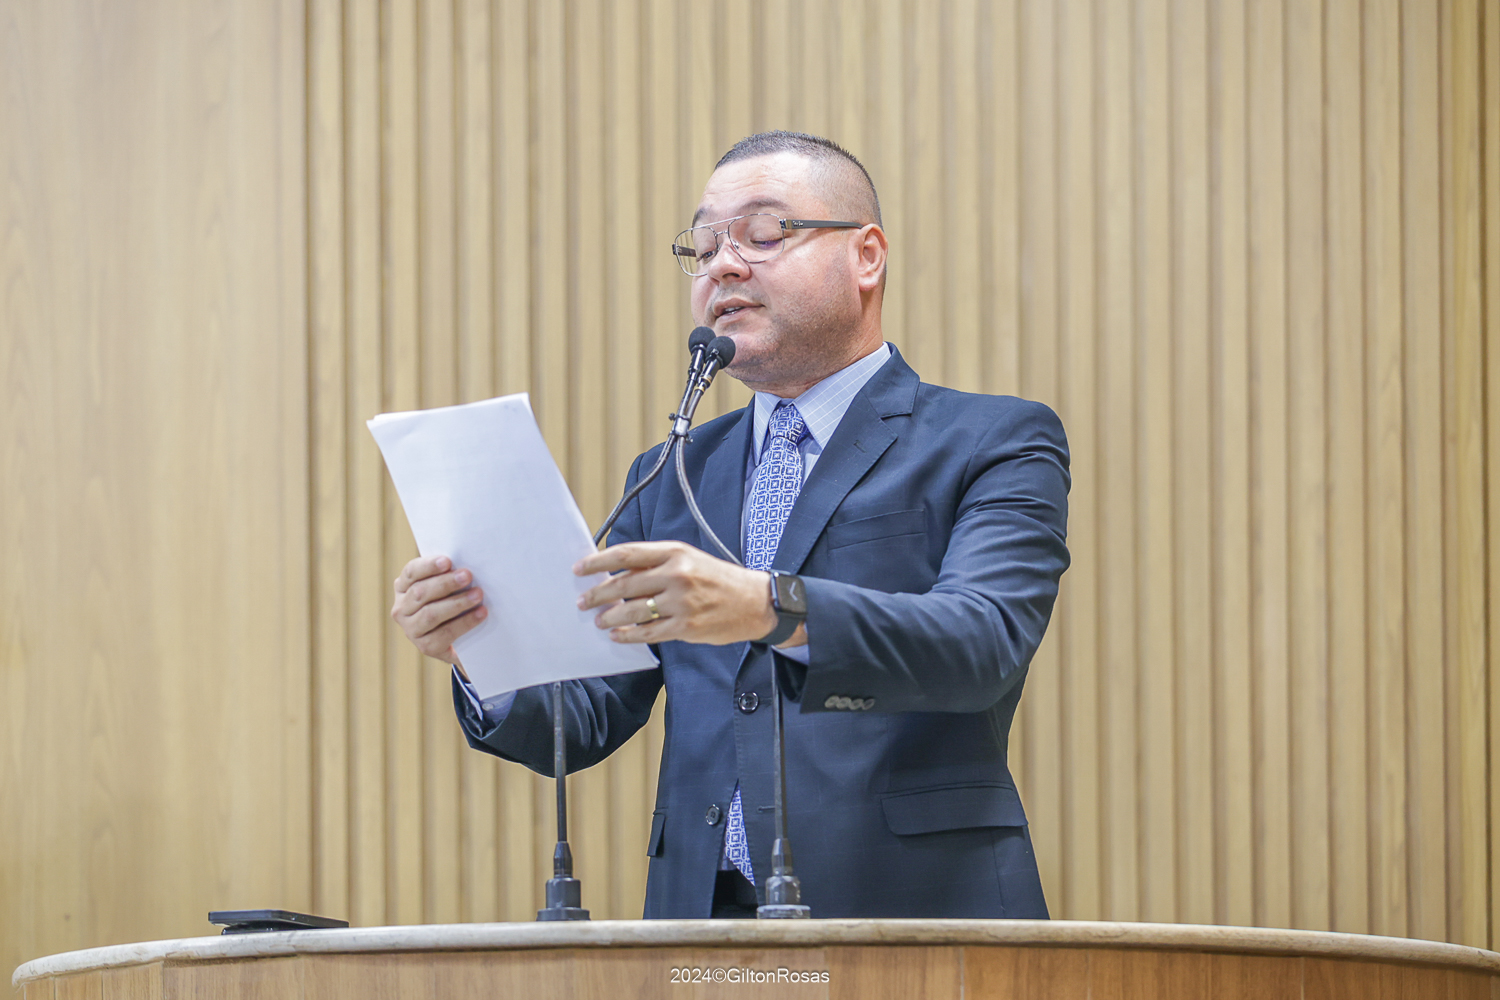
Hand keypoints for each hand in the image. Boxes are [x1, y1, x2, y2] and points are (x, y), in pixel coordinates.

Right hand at [391, 554, 486, 668]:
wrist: (460, 639)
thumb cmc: (452, 602)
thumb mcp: (444, 587)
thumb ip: (447, 575)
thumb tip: (465, 564)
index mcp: (403, 587)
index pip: (411, 572)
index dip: (428, 566)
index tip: (448, 561)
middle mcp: (401, 609)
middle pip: (420, 592)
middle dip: (446, 583)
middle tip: (467, 575)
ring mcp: (411, 629)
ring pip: (431, 614)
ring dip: (457, 603)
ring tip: (478, 594)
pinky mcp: (425, 646)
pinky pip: (445, 633)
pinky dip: (465, 622)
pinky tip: (481, 613)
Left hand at [575, 541, 799, 645]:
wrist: (755, 602)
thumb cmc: (718, 579)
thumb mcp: (689, 560)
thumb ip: (656, 565)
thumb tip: (617, 575)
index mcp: (675, 552)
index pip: (627, 554)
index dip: (598, 562)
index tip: (580, 569)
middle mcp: (677, 574)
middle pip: (624, 585)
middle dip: (597, 595)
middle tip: (583, 602)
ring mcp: (681, 602)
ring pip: (632, 611)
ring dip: (610, 618)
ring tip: (599, 621)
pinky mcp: (686, 626)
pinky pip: (648, 632)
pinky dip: (628, 635)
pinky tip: (618, 635)